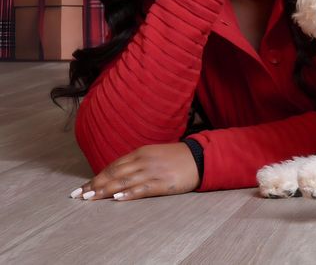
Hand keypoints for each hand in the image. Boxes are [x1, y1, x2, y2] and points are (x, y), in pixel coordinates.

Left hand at [69, 143, 199, 201]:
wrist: (199, 158)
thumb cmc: (176, 158)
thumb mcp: (154, 154)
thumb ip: (136, 162)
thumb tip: (116, 174)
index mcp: (141, 152)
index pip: (113, 166)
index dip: (96, 177)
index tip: (82, 187)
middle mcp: (144, 161)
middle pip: (114, 174)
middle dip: (95, 185)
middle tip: (79, 195)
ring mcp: (153, 172)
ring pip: (124, 182)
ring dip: (105, 191)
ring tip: (90, 198)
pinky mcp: (162, 183)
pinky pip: (142, 189)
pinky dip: (128, 194)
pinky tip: (117, 199)